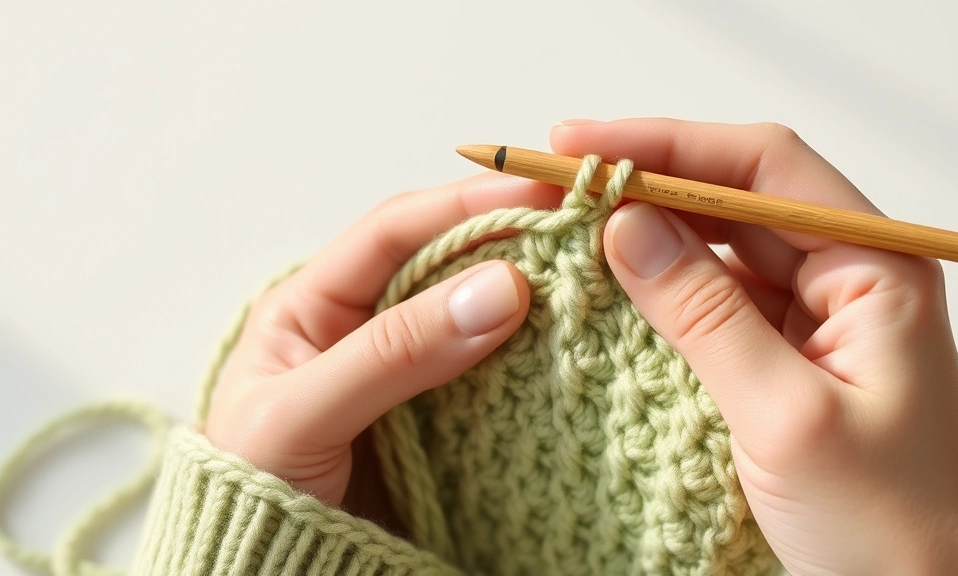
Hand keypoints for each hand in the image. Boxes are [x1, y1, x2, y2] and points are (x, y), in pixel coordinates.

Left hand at [203, 173, 563, 510]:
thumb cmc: (253, 490)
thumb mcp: (303, 413)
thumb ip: (392, 352)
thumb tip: (500, 288)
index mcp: (314, 303)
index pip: (394, 231)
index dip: (463, 203)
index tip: (534, 194)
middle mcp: (365, 325)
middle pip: (446, 263)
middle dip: (507, 241)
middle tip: (578, 229)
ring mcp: (408, 372)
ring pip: (477, 315)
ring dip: (528, 299)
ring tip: (588, 279)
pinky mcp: (442, 418)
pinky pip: (493, 375)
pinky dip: (531, 359)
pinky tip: (568, 348)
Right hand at [551, 118, 957, 574]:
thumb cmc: (890, 530)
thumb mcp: (786, 416)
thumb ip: (704, 315)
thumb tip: (625, 228)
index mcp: (878, 270)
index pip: (763, 168)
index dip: (668, 146)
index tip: (583, 146)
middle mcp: (848, 278)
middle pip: (736, 199)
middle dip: (647, 184)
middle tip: (559, 182)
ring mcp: (815, 319)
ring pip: (720, 249)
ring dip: (649, 237)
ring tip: (571, 229)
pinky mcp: (785, 358)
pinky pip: (716, 303)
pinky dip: (661, 293)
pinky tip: (612, 290)